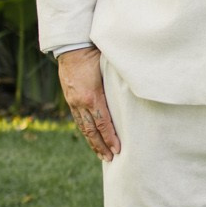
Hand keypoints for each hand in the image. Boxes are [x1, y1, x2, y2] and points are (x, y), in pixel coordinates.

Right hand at [58, 47, 120, 161]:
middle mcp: (81, 102)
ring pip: (83, 127)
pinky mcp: (69, 99)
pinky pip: (78, 119)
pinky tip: (91, 138)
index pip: (103, 123)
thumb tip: (136, 91)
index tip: (118, 149)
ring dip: (92, 142)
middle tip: (109, 159)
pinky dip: (85, 131)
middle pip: (91, 130)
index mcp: (92, 96)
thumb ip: (118, 83)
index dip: (110, 138)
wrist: (71, 47)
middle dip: (101, 146)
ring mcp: (73, 102)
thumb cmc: (94, 55)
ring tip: (100, 154)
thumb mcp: (108, 68)